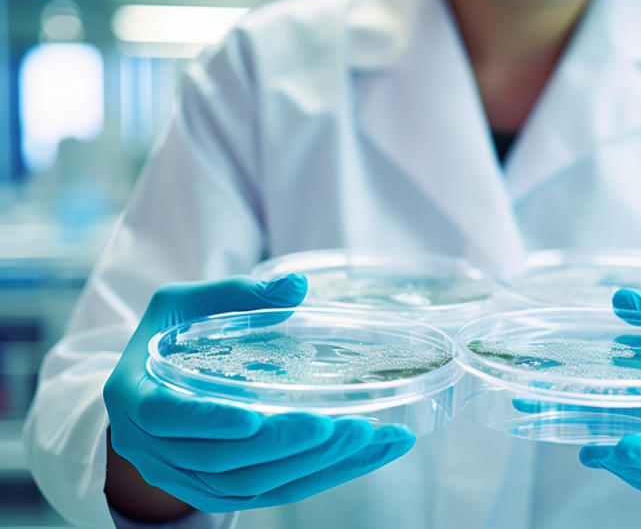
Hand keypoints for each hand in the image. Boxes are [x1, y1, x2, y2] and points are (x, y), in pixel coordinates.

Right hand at [103, 275, 415, 512]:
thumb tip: (298, 286)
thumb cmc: (167, 337)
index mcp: (133, 398)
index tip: (254, 417)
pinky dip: (321, 476)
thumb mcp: (184, 304)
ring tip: (369, 437)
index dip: (208, 421)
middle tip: (347, 424)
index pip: (164, 418)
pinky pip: (271, 493)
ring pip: (250, 486)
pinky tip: (365, 454)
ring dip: (314, 466)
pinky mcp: (219, 492)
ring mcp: (186, 479)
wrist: (150, 389)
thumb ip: (235, 294)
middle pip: (221, 461)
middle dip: (286, 445)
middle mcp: (153, 450)